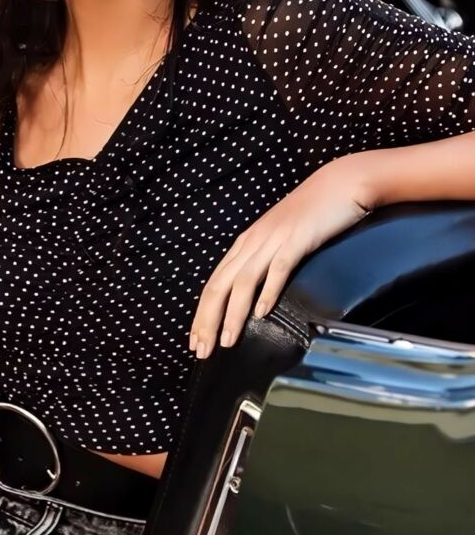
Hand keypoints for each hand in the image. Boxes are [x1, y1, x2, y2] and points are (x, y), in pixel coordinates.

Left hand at [188, 154, 374, 359]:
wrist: (339, 184)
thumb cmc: (310, 216)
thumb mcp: (277, 239)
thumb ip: (263, 263)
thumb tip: (253, 297)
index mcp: (245, 244)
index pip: (214, 284)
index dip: (202, 315)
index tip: (197, 342)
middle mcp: (252, 242)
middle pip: (220, 286)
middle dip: (207, 321)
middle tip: (202, 350)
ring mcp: (273, 240)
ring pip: (243, 281)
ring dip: (233, 314)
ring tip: (227, 340)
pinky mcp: (297, 239)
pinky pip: (278, 268)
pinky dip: (268, 291)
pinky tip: (262, 313)